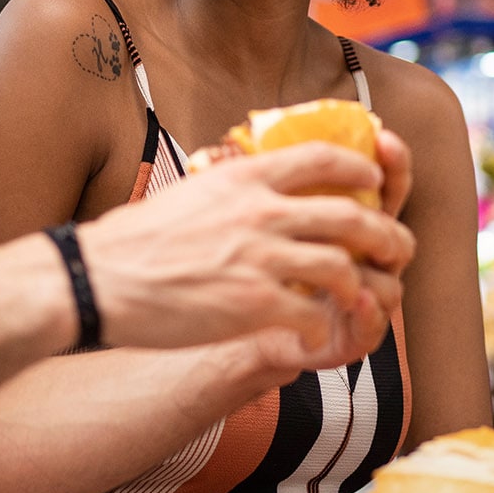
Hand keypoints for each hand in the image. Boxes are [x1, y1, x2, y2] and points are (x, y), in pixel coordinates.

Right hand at [77, 140, 415, 354]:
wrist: (98, 279)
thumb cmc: (132, 240)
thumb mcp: (188, 192)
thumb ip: (230, 188)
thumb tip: (248, 182)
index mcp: (243, 177)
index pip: (322, 158)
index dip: (360, 168)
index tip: (373, 179)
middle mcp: (259, 211)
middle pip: (351, 216)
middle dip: (385, 234)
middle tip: (395, 246)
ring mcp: (259, 258)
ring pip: (343, 268)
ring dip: (362, 286)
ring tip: (363, 297)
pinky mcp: (253, 304)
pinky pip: (314, 315)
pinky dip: (324, 327)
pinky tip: (317, 334)